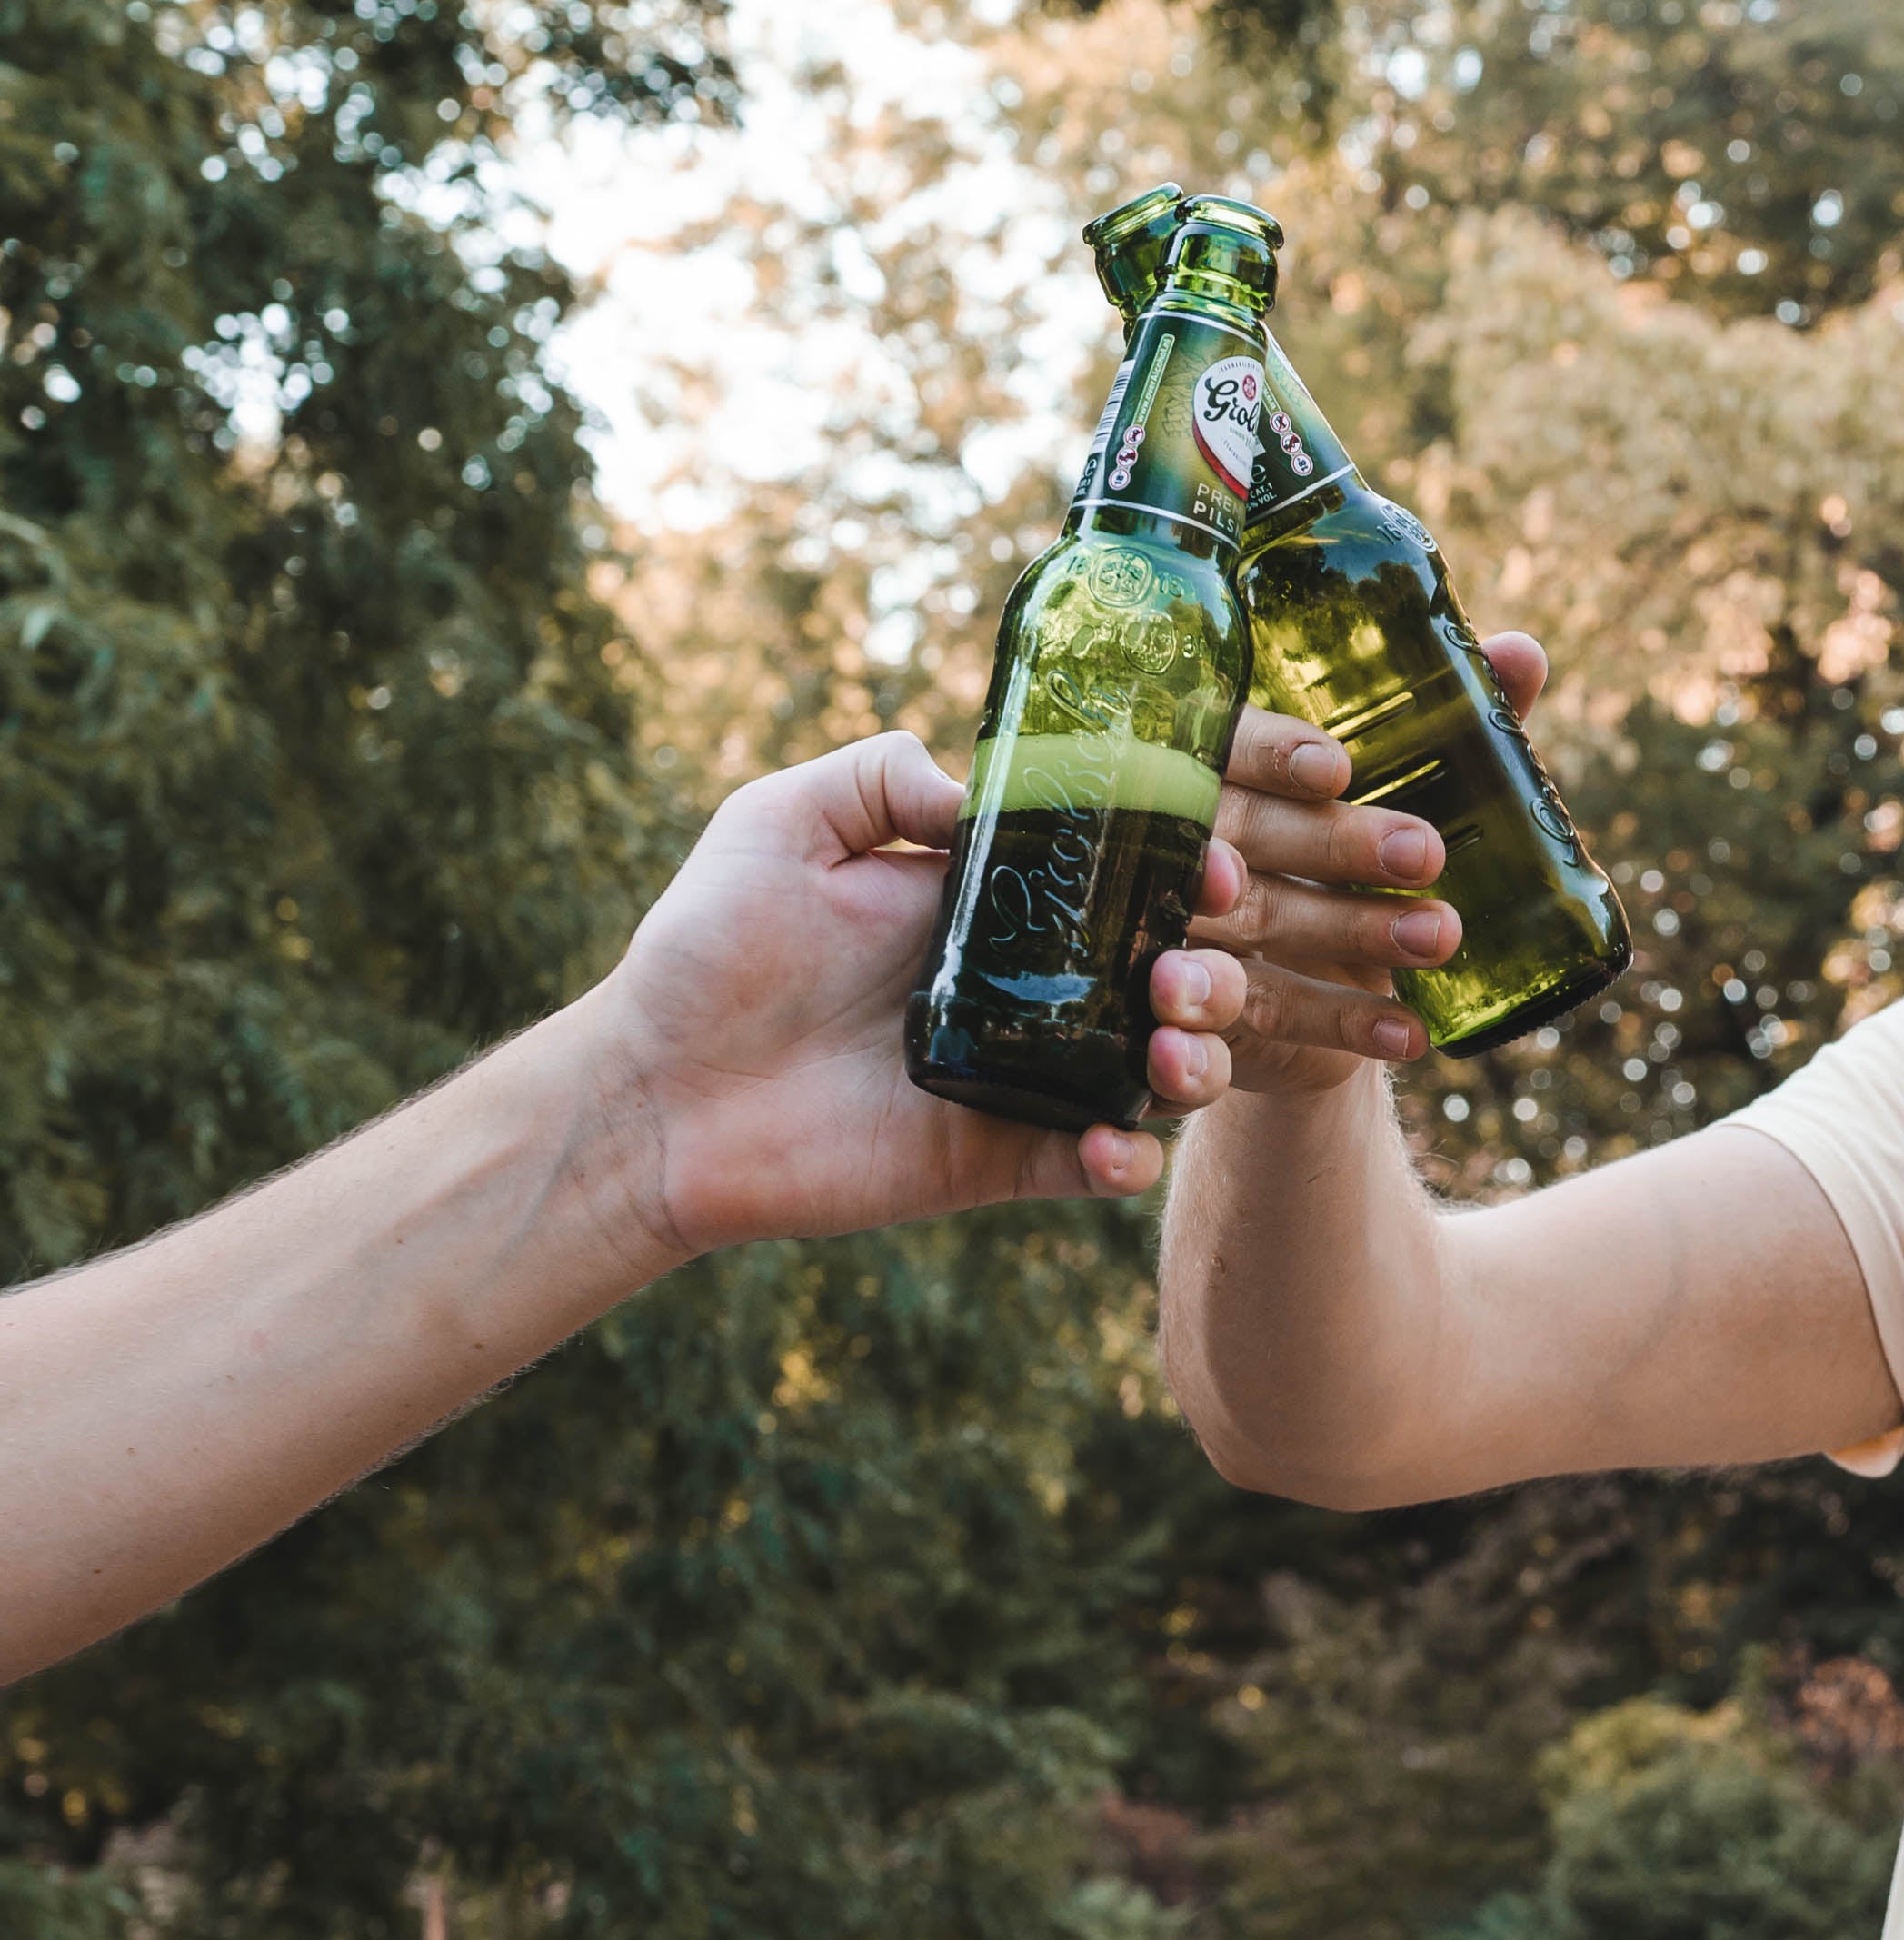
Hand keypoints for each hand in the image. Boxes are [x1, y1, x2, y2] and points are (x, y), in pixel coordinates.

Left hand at [590, 732, 1245, 1254]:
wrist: (656, 1091)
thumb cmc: (705, 950)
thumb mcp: (778, 820)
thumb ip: (877, 774)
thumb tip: (978, 789)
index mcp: (990, 902)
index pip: (1119, 877)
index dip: (1184, 866)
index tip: (1210, 860)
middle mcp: (1022, 989)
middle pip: (1165, 977)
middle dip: (1210, 971)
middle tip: (1182, 971)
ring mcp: (1017, 1077)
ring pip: (1156, 1074)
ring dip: (1195, 1062)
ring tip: (1169, 1050)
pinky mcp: (996, 1159)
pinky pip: (1092, 1164)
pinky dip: (1127, 1158)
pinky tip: (1115, 1142)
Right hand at [1191, 640, 1548, 1094]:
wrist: (1297, 987)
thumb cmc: (1336, 852)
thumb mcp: (1389, 784)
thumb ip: (1445, 718)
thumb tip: (1524, 654)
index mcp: (1211, 762)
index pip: (1223, 742)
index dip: (1272, 753)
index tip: (1337, 768)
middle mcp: (1177, 839)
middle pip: (1241, 832)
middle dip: (1334, 843)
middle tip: (1427, 853)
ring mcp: (1176, 926)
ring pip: (1257, 921)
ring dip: (1350, 930)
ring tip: (1441, 935)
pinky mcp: (1199, 1010)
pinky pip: (1265, 1016)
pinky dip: (1342, 1023)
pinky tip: (1412, 1033)